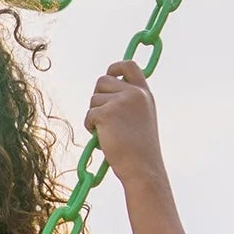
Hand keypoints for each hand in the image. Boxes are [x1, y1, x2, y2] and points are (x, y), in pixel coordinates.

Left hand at [84, 61, 164, 183]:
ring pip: (93, 100)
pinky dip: (90, 127)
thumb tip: (104, 93)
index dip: (115, 67)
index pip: (129, 65)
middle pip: (103, 80)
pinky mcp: (107, 113)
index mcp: (144, 94)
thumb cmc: (139, 150)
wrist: (142, 168)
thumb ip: (128, 102)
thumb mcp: (141, 118)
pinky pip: (89, 115)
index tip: (109, 73)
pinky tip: (103, 139)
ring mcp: (121, 102)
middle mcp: (134, 93)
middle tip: (103, 117)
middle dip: (98, 97)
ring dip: (94, 115)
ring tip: (108, 133)